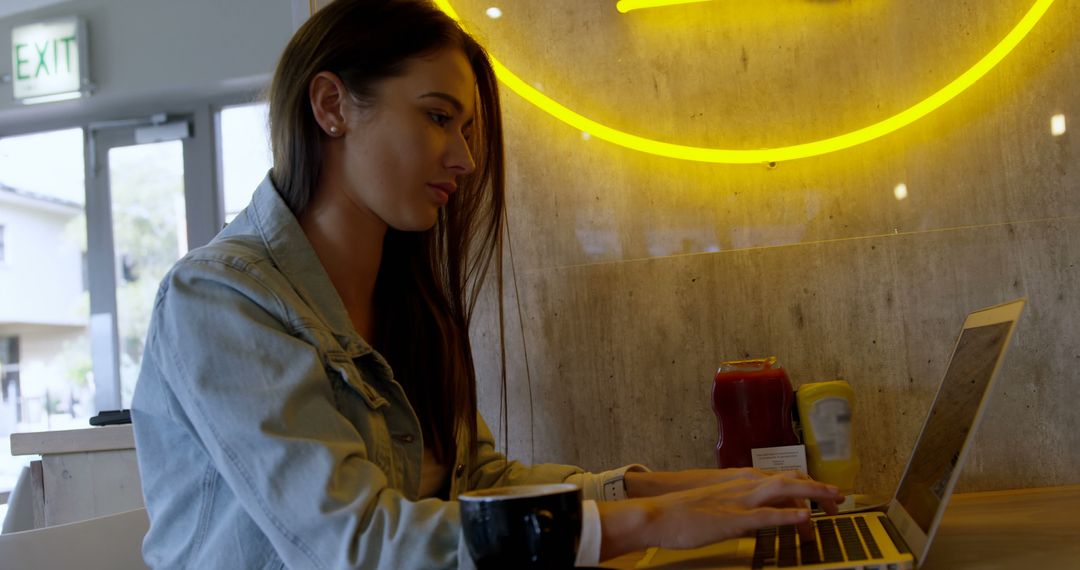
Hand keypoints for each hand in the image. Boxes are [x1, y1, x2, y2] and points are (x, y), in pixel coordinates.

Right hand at [626, 468, 842, 516]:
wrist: (658, 514)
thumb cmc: (683, 512)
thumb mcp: (718, 503)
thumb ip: (740, 505)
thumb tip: (757, 516)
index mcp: (741, 481)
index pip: (783, 477)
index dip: (808, 484)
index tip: (825, 494)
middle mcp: (744, 485)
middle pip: (791, 478)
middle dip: (818, 487)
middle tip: (839, 499)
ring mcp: (739, 500)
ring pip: (784, 490)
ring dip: (813, 493)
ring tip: (834, 500)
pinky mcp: (733, 518)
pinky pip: (766, 515)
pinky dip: (788, 515)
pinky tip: (805, 517)